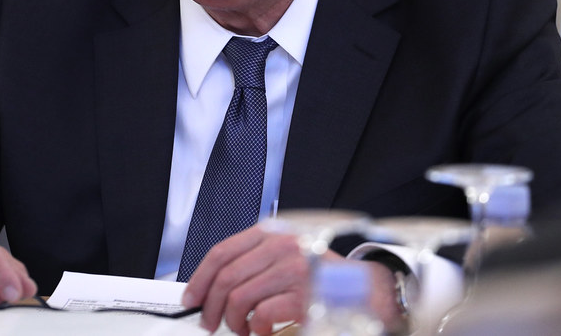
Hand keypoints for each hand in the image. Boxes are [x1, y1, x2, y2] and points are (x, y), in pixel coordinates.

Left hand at [181, 225, 313, 334]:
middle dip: (211, 306)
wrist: (367, 289)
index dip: (200, 278)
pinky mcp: (304, 295)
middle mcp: (281, 246)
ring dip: (235, 322)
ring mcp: (293, 269)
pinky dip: (257, 328)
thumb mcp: (287, 254)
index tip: (192, 297)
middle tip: (210, 322)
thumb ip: (255, 261)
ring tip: (244, 329)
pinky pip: (262, 315)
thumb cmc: (323, 275)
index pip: (222, 252)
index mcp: (273, 233)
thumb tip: (213, 287)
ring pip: (239, 298)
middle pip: (226, 277)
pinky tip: (264, 331)